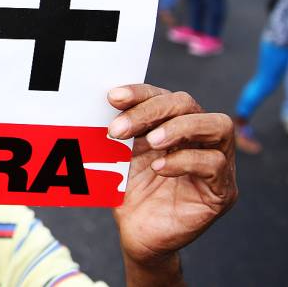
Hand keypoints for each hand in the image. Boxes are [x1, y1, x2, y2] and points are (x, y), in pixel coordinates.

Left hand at [108, 85, 236, 268]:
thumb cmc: (130, 192)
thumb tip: (108, 103)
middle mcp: (199, 139)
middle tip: (119, 128)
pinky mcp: (222, 191)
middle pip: (189, 104)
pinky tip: (160, 169)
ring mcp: (216, 164)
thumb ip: (120, 131)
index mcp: (173, 125)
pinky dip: (185, 161)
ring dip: (179, 128)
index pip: (163, 97)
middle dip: (152, 110)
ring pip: (218, 126)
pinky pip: (215, 164)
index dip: (140, 93)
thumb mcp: (120, 156)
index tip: (114, 97)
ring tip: (150, 141)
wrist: (137, 235)